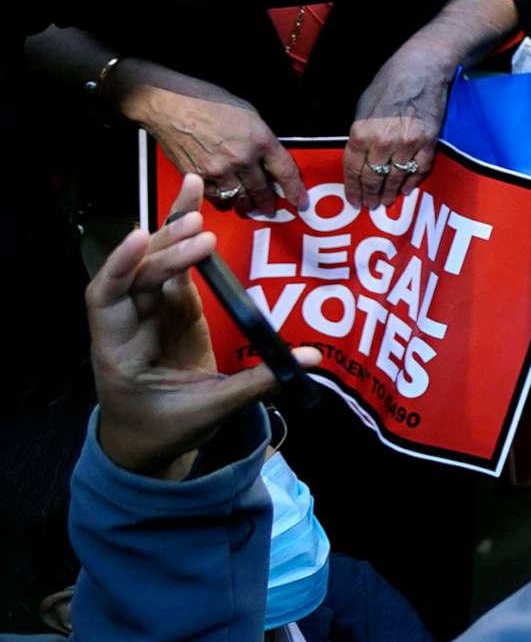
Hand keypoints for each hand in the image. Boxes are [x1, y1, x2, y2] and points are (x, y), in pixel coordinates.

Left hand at [89, 175, 321, 478]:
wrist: (145, 443)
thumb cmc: (164, 430)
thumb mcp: (208, 412)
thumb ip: (257, 383)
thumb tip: (312, 358)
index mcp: (119, 352)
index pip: (107, 301)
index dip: (119, 268)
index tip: (139, 238)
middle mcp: (127, 324)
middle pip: (136, 277)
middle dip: (165, 250)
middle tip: (202, 230)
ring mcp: (149, 313)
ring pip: (151, 264)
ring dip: (172, 233)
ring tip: (195, 199)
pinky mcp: (171, 307)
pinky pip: (172, 266)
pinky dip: (180, 236)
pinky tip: (192, 205)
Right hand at [122, 65, 305, 212]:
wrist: (172, 106)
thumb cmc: (210, 103)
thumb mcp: (250, 115)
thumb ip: (262, 139)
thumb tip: (268, 159)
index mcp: (260, 140)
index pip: (285, 171)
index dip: (294, 189)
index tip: (300, 201)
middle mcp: (242, 159)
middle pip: (262, 190)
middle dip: (268, 202)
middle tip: (271, 208)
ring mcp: (219, 171)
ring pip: (239, 198)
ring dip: (247, 205)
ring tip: (250, 208)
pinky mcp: (198, 178)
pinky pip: (216, 198)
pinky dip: (224, 201)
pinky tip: (228, 200)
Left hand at [348, 55, 448, 207]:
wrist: (422, 69)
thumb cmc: (388, 83)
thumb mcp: (362, 107)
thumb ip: (359, 134)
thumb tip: (359, 156)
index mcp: (361, 133)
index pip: (353, 169)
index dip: (352, 188)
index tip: (353, 201)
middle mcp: (383, 142)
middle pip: (374, 178)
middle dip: (370, 194)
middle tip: (369, 206)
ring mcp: (408, 144)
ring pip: (396, 178)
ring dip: (390, 193)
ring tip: (386, 202)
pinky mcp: (429, 143)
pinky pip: (419, 170)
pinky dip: (412, 182)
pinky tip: (406, 189)